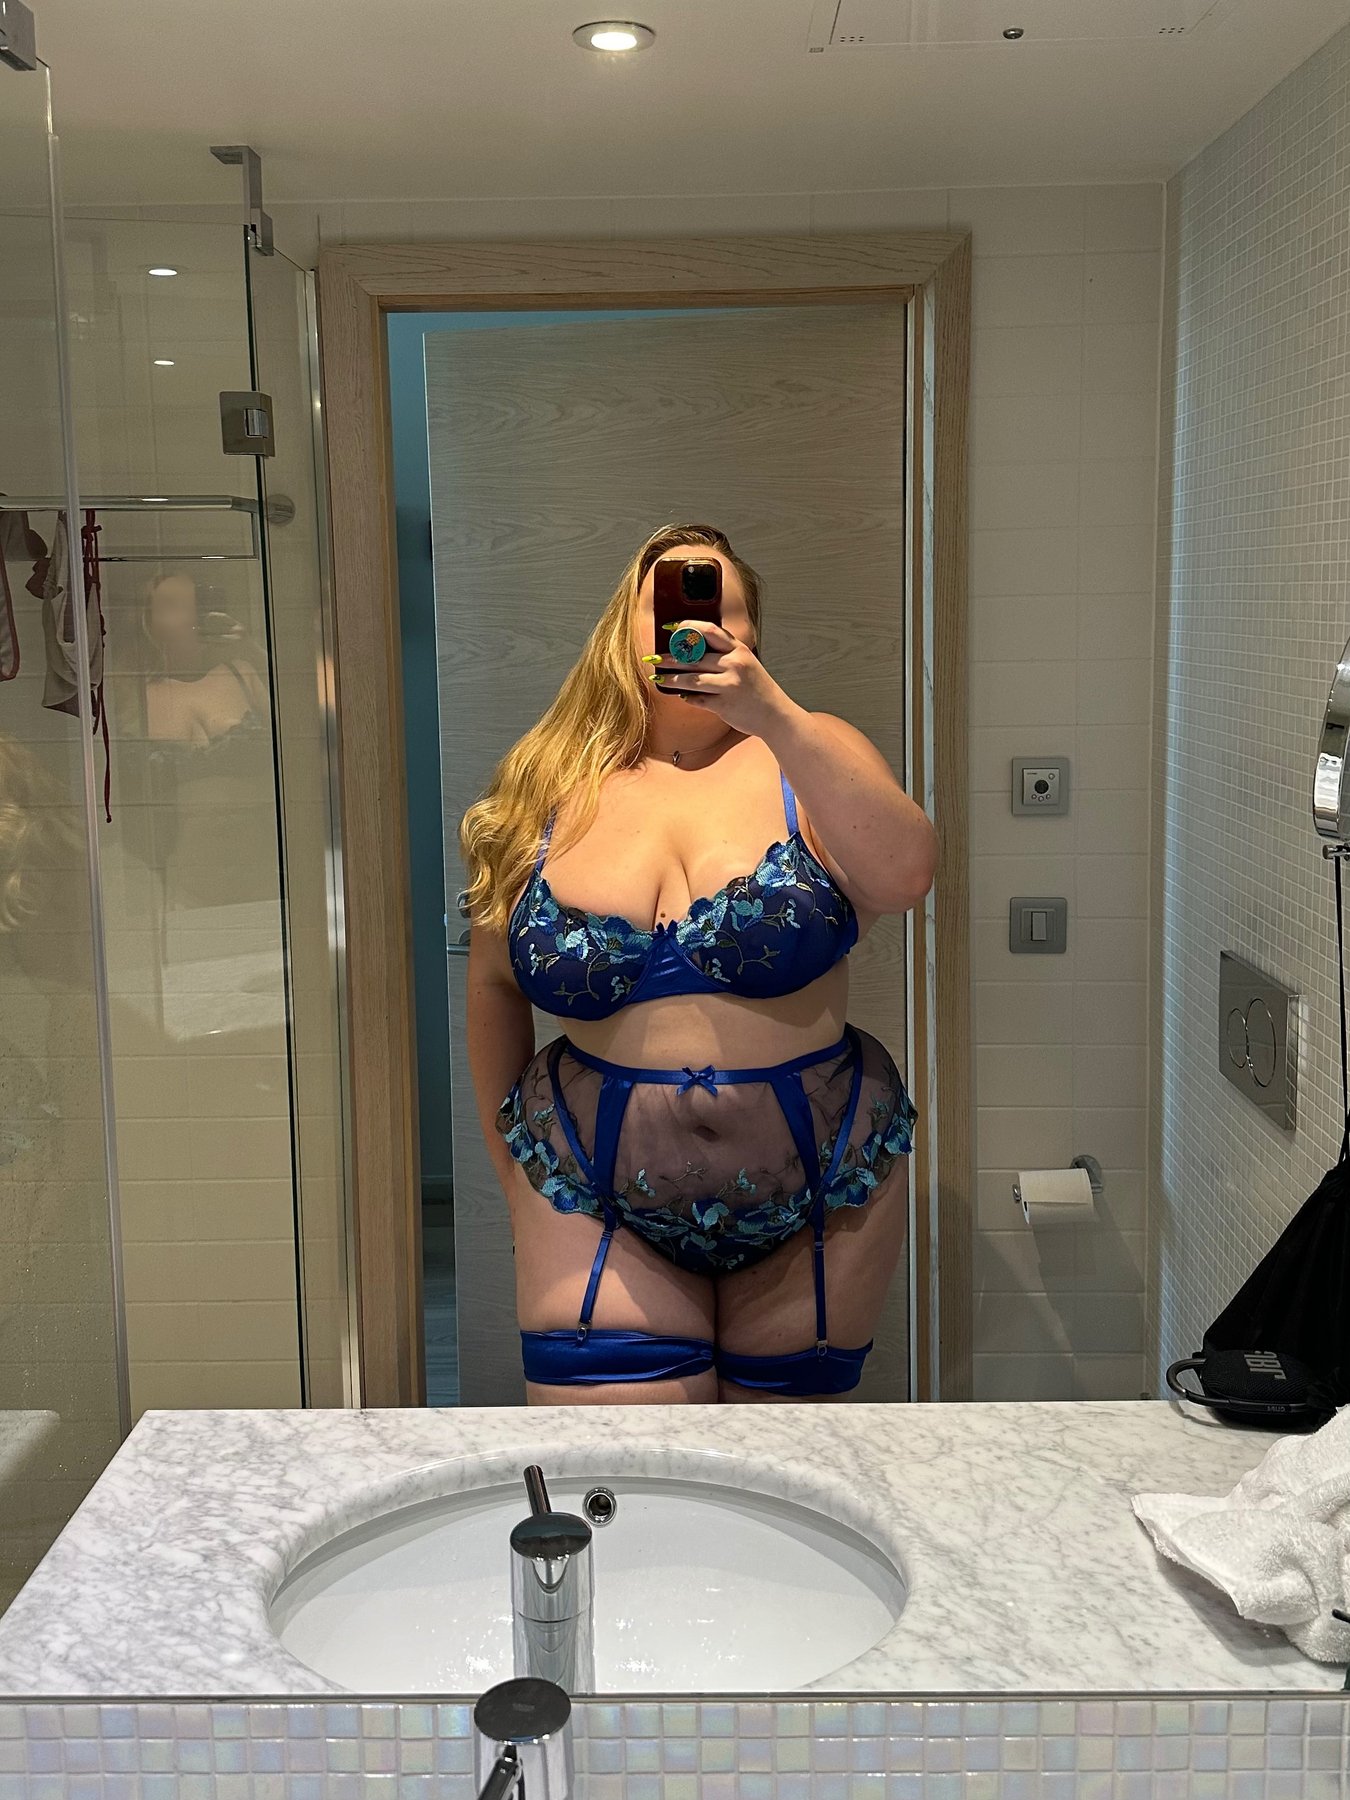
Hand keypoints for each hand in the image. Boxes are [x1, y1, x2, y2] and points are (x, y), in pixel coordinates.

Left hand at [642, 620, 787, 737]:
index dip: (686, 628)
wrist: (775, 715)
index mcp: (739, 650)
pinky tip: (681, 696)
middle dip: (669, 658)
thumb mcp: (746, 663)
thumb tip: (690, 650)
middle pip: (693, 657)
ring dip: (671, 679)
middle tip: (653, 658)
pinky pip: (697, 699)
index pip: (708, 631)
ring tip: (658, 678)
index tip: (670, 629)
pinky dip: (687, 698)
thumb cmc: (757, 688)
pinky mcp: (724, 705)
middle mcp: (734, 664)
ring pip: (690, 679)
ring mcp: (729, 685)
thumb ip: (724, 655)